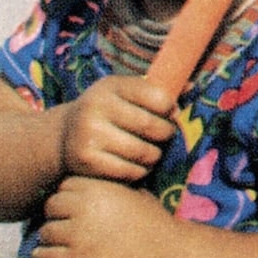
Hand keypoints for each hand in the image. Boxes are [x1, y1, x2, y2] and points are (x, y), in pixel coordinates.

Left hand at [34, 176, 174, 257]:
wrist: (165, 251)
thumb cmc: (153, 220)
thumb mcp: (132, 191)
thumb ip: (109, 186)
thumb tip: (93, 186)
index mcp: (96, 188)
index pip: (64, 186)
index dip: (67, 197)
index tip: (71, 207)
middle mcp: (83, 208)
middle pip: (51, 206)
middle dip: (55, 215)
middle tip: (61, 224)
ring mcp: (78, 235)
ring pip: (45, 231)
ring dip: (49, 237)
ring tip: (54, 242)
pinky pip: (46, 256)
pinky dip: (43, 256)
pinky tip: (45, 256)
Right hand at [57, 75, 175, 181]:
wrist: (64, 136)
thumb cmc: (107, 112)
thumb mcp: (123, 92)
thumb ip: (154, 91)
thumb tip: (192, 87)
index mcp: (111, 85)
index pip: (158, 97)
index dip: (170, 109)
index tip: (170, 114)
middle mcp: (96, 106)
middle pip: (152, 126)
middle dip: (166, 134)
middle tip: (164, 136)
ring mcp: (90, 134)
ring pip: (145, 152)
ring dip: (155, 155)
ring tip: (151, 151)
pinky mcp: (87, 161)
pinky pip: (131, 171)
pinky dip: (141, 171)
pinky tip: (136, 164)